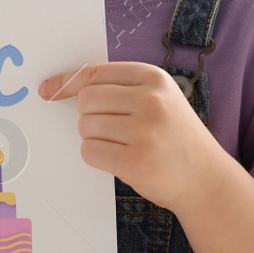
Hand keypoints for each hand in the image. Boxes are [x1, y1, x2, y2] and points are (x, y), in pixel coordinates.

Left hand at [40, 61, 226, 212]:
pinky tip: (120, 159)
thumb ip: (117, 88)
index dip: (66, 83)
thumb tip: (56, 88)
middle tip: (112, 129)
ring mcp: (145, 131)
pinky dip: (97, 156)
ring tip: (123, 145)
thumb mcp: (158, 98)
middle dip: (90, 116)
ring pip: (85, 127)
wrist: (206, 178)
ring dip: (95, 138)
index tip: (47, 91)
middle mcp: (151, 100)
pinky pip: (89, 152)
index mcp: (154, 78)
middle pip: (85, 101)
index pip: (94, 74)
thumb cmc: (173, 135)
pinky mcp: (136, 161)